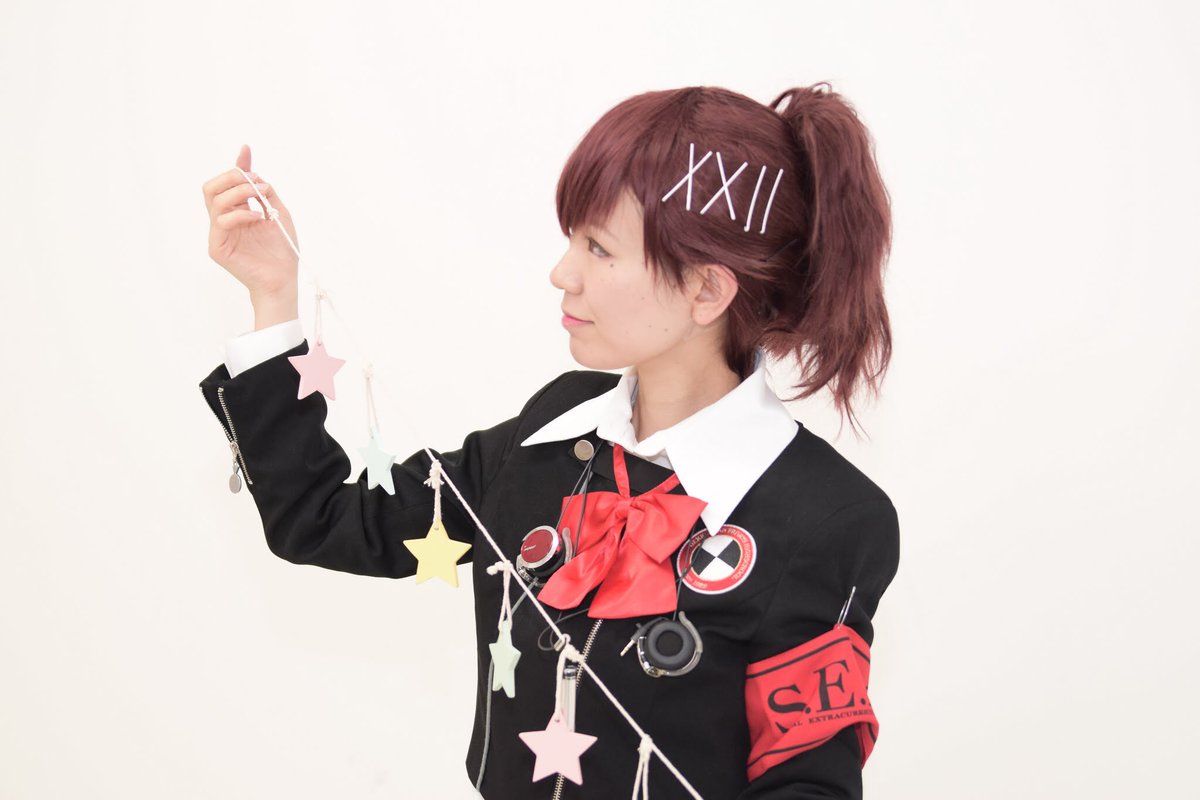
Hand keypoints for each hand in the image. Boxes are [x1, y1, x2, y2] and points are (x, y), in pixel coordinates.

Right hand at [202, 144, 299, 298]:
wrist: (283, 280)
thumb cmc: (282, 250)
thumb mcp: (279, 213)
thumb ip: (266, 192)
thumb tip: (255, 171)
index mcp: (237, 212)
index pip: (228, 184)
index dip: (236, 166)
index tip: (246, 150)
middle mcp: (224, 220)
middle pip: (211, 188)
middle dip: (232, 177)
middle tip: (255, 181)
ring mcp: (219, 234)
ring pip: (214, 199)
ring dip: (239, 191)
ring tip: (259, 196)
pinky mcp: (217, 247)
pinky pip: (220, 221)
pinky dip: (239, 213)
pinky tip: (257, 217)